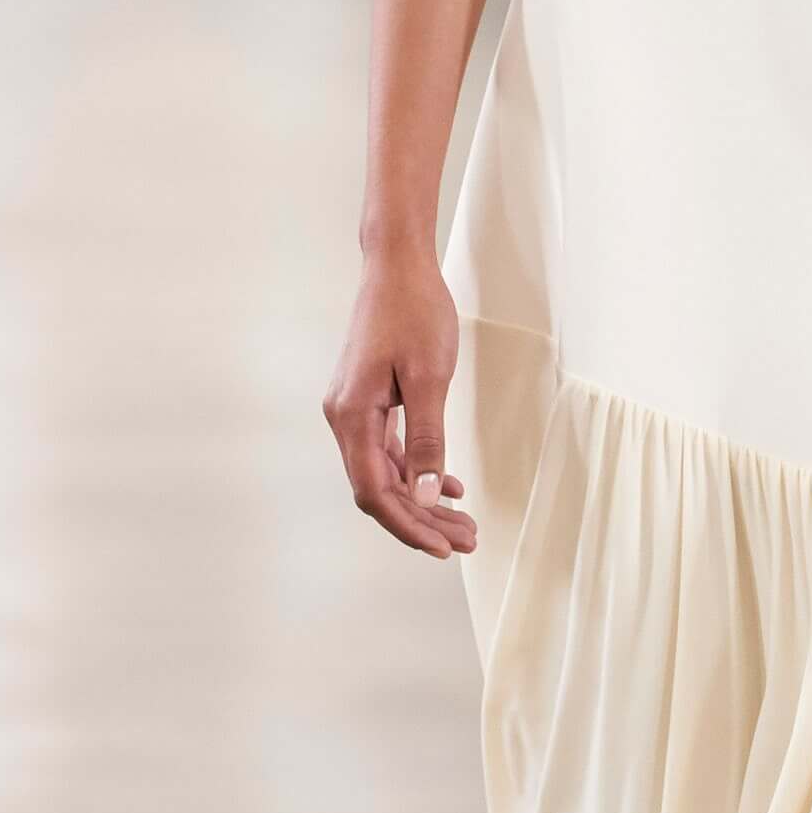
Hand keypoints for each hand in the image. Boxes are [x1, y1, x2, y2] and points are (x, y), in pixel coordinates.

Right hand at [324, 248, 478, 557]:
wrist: (398, 266)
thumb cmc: (414, 312)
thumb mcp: (428, 377)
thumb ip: (426, 438)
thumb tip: (423, 495)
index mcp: (352, 415)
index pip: (374, 491)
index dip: (409, 525)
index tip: (445, 547)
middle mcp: (344, 417)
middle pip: (379, 489)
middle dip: (422, 519)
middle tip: (467, 540)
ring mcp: (354, 409)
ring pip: (386, 472)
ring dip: (422, 499)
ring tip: (463, 521)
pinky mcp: (368, 400)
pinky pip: (388, 449)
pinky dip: (416, 470)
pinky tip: (446, 484)